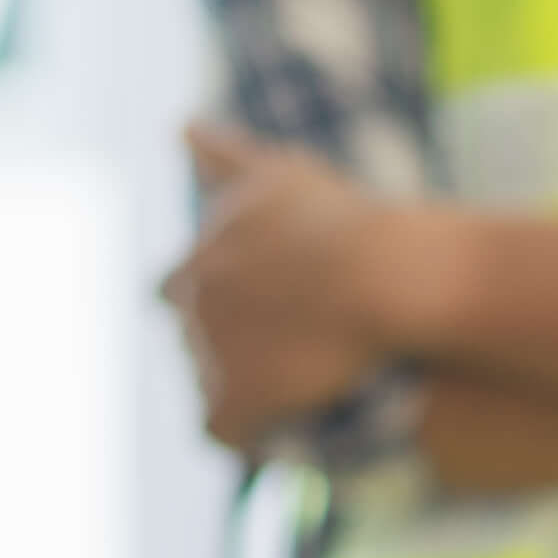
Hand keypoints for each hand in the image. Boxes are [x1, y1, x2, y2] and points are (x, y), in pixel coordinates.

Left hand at [162, 123, 443, 451]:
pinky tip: (272, 431)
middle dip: (225, 344)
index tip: (262, 309)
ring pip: (209, 381)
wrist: (380, 273)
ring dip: (239, 386)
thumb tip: (178, 125)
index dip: (220, 304)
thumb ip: (224, 153)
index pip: (181, 292)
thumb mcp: (276, 172)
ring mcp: (211, 352)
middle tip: (281, 348)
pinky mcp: (238, 399)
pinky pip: (225, 430)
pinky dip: (244, 432)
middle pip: (193, 339)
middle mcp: (191, 305)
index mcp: (195, 259)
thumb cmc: (338, 218)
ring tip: (287, 389)